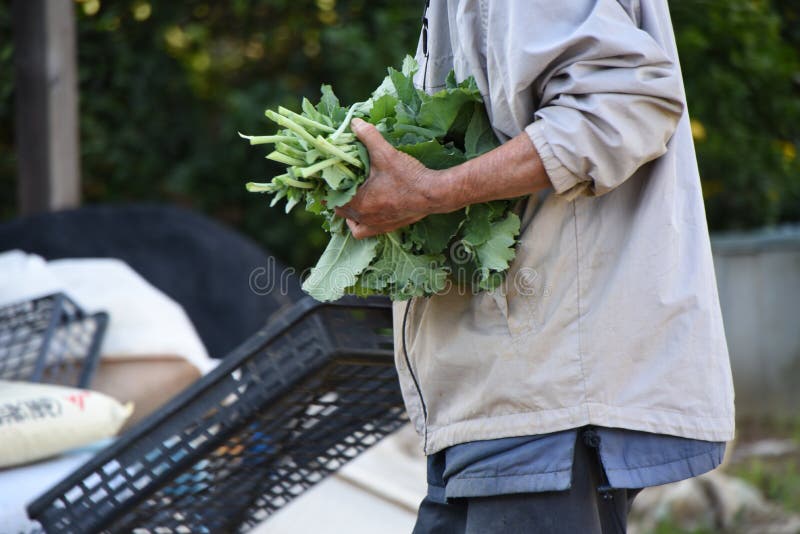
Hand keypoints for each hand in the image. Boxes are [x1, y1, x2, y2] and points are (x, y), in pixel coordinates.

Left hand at [335, 118, 439, 238]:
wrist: (433, 195)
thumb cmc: (408, 176)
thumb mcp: (386, 154)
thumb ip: (369, 137)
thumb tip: (354, 122)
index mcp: (358, 202)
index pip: (331, 196)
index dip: (328, 185)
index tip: (329, 175)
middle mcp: (363, 217)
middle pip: (338, 209)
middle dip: (337, 195)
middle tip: (340, 181)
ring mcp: (374, 225)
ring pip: (350, 221)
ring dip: (347, 210)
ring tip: (350, 196)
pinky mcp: (386, 228)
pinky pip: (363, 230)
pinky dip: (359, 223)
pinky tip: (362, 213)